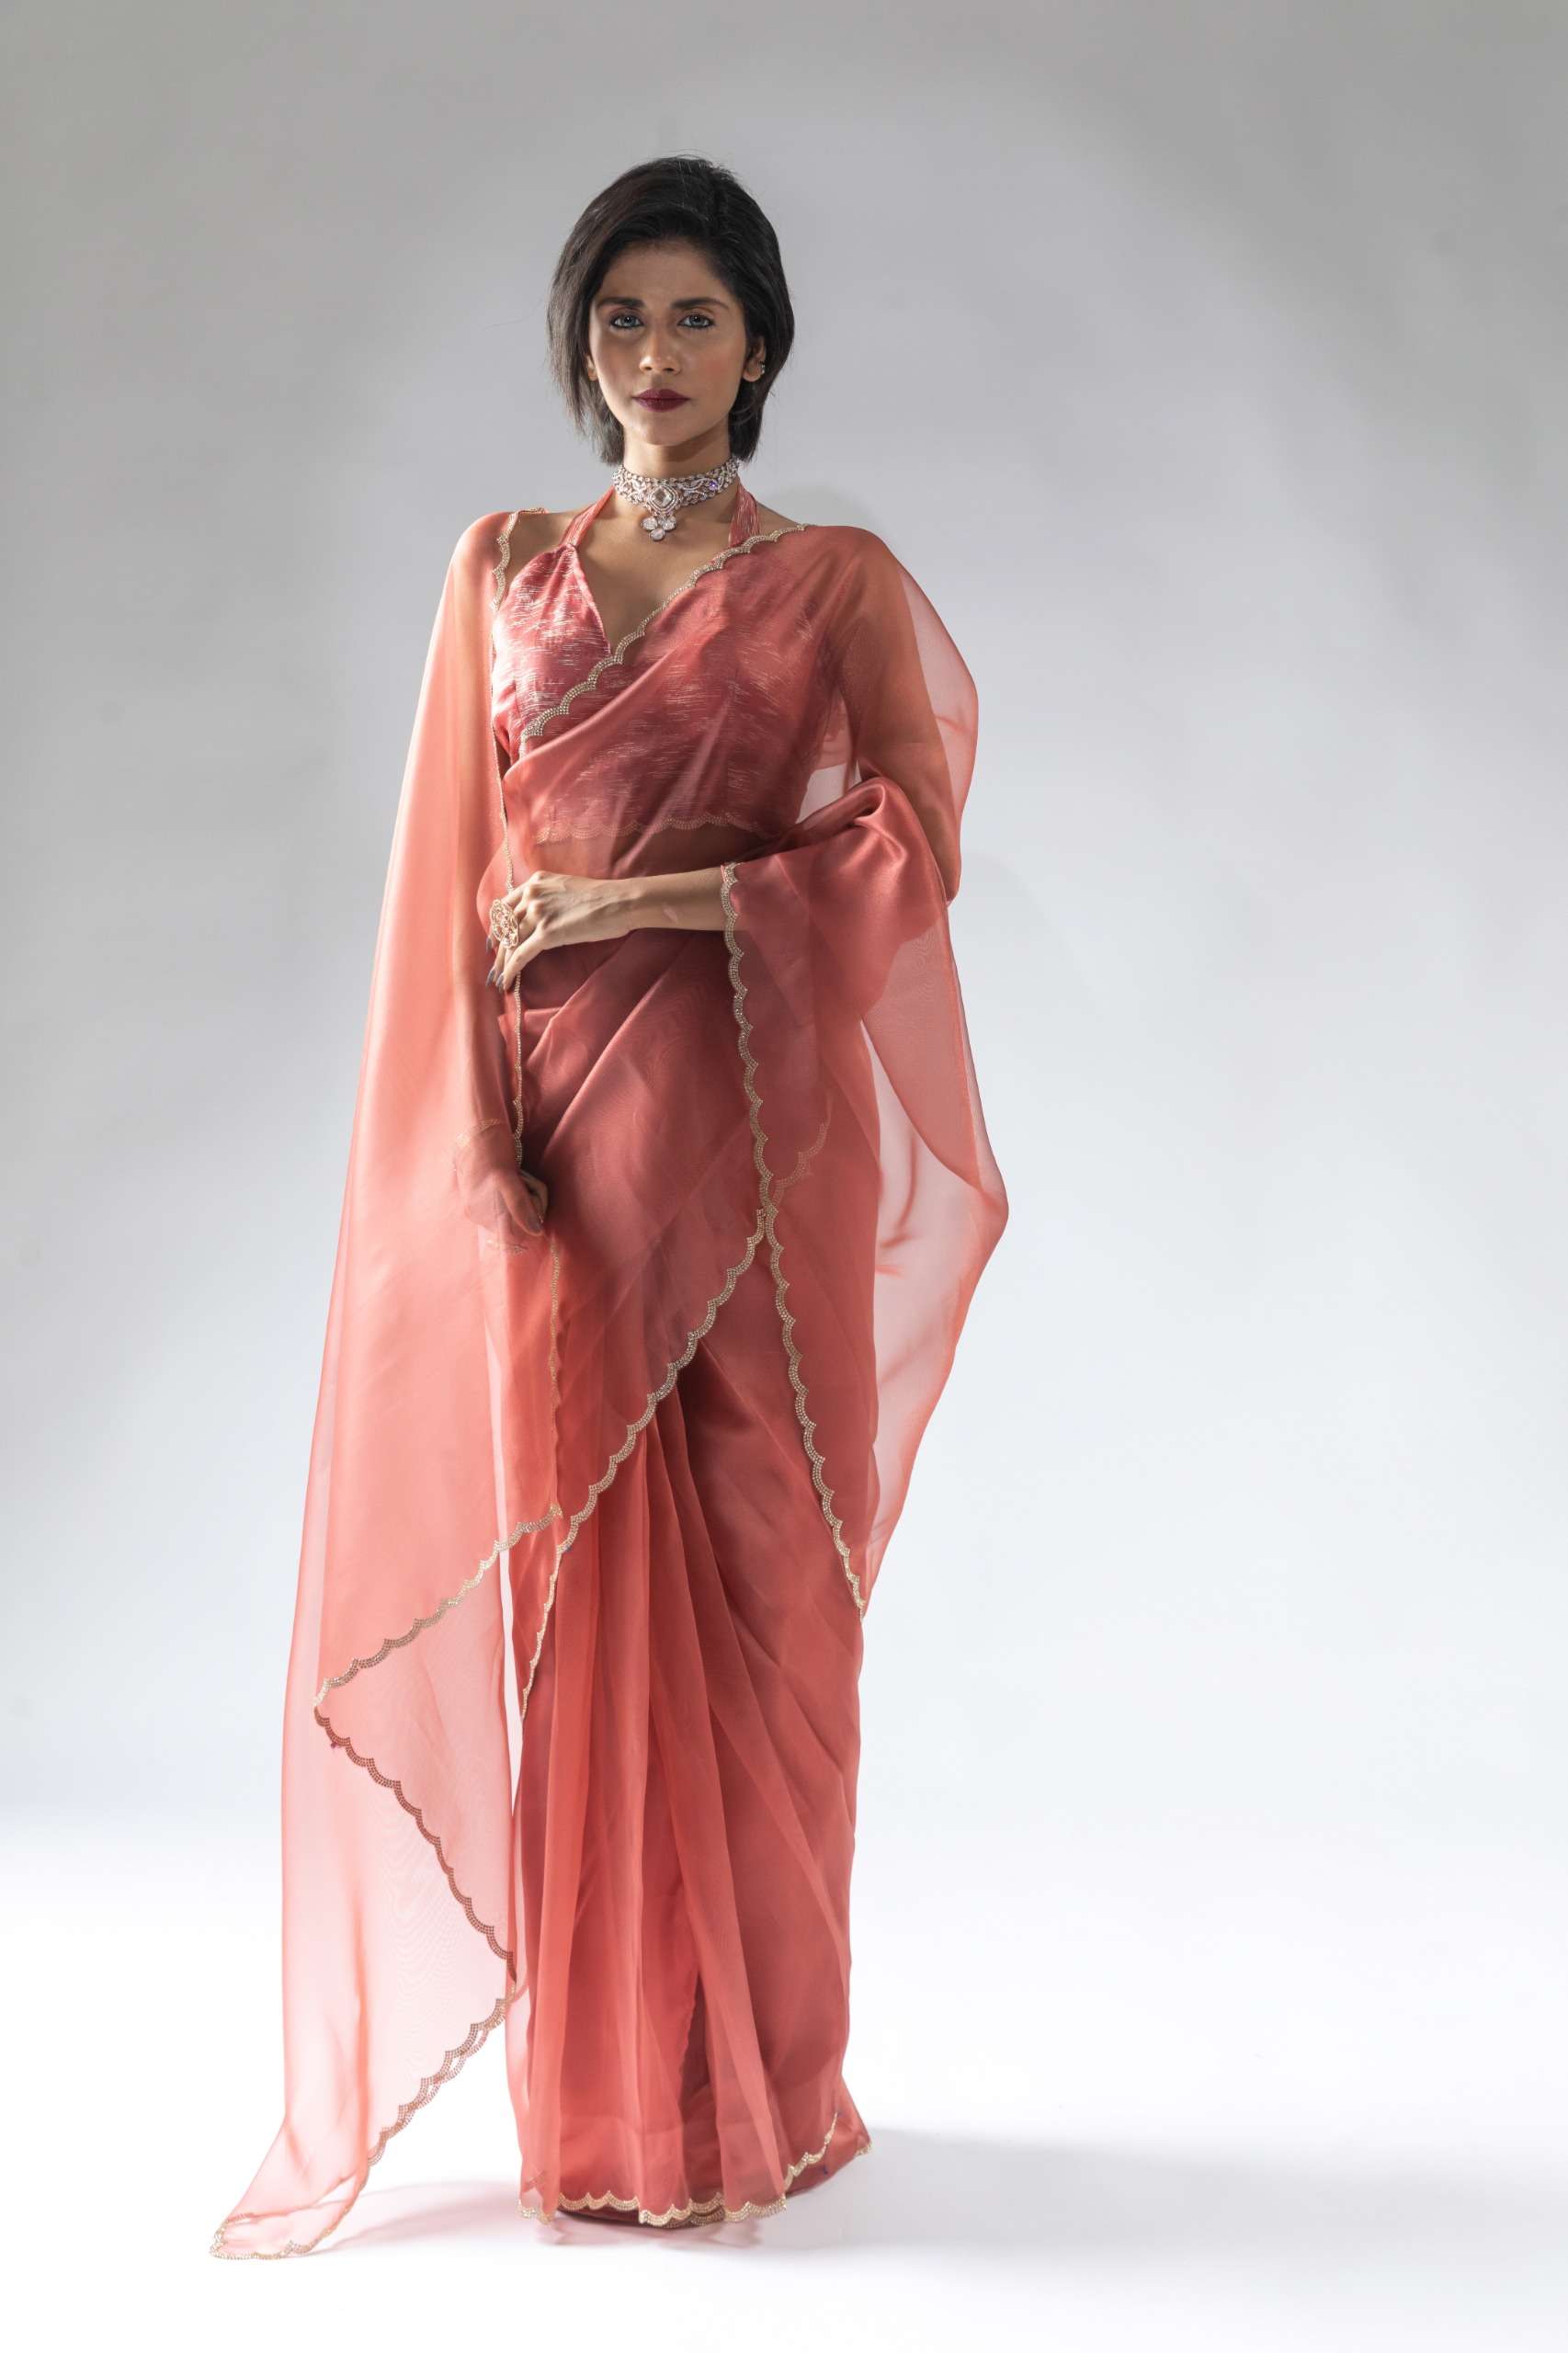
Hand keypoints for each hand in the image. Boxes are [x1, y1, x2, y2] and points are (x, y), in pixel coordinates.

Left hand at [487, 868, 637, 987]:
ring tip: (498, 977)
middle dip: (497, 948)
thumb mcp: (566, 888)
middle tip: (494, 964)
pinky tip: (507, 981)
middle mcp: (532, 895)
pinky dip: (511, 970)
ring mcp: (538, 913)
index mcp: (536, 882)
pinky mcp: (546, 933)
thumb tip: (543, 914)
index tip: (496, 940)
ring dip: (502, 963)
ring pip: (510, 942)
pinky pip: (521, 955)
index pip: (506, 906)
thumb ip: (549, 896)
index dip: (498, 927)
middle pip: (505, 926)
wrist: (619, 902)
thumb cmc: (602, 897)